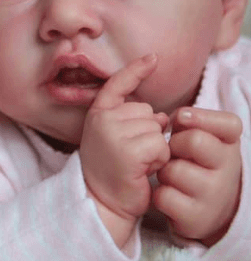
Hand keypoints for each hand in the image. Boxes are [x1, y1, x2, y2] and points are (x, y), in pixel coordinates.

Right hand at [80, 54, 169, 246]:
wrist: (101, 202)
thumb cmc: (111, 171)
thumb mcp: (113, 138)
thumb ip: (131, 120)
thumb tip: (163, 117)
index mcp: (97, 113)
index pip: (117, 84)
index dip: (136, 70)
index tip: (153, 58)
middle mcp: (103, 119)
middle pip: (146, 111)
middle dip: (148, 132)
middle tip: (131, 154)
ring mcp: (113, 133)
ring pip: (156, 129)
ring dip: (155, 148)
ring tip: (136, 164)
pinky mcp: (128, 150)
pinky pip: (160, 145)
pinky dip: (159, 159)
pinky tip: (142, 170)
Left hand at [153, 107, 241, 245]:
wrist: (206, 208)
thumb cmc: (194, 161)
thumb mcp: (198, 135)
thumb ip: (187, 120)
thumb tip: (170, 118)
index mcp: (230, 144)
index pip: (229, 123)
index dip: (200, 117)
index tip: (184, 119)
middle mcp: (230, 170)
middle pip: (194, 141)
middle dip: (174, 144)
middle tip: (175, 153)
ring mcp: (215, 196)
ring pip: (174, 170)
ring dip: (164, 172)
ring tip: (172, 176)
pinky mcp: (197, 219)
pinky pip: (164, 196)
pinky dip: (159, 195)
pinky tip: (170, 195)